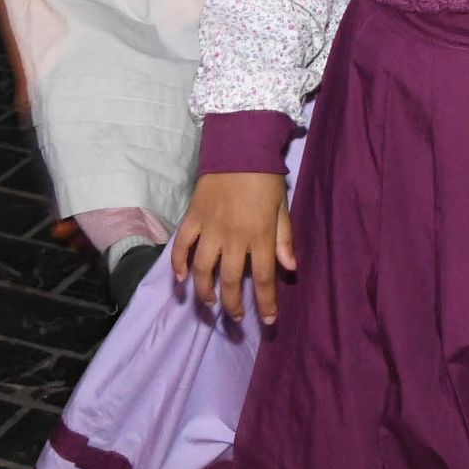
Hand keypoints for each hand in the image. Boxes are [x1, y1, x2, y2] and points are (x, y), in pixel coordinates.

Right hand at [173, 170, 292, 325]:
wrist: (238, 146)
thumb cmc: (265, 178)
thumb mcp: (282, 208)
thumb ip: (284, 239)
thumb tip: (290, 269)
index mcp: (259, 236)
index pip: (262, 278)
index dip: (266, 304)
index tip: (269, 321)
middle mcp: (233, 237)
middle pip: (229, 281)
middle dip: (233, 305)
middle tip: (236, 318)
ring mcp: (210, 228)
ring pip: (203, 269)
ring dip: (204, 291)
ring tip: (209, 303)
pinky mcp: (193, 218)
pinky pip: (182, 245)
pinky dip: (178, 264)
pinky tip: (180, 279)